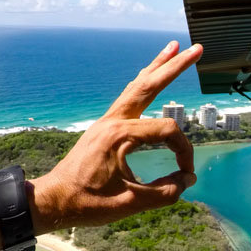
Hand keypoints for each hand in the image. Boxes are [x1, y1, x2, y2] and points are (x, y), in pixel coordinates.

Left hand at [29, 41, 202, 231]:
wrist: (53, 201)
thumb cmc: (88, 203)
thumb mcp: (131, 203)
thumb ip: (165, 191)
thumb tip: (188, 179)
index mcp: (120, 135)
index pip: (167, 132)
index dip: (184, 152)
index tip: (186, 174)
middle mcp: (113, 120)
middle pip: (150, 85)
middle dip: (175, 66)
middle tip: (197, 48)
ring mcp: (106, 121)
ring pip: (136, 86)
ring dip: (156, 66)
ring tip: (173, 47)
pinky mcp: (104, 127)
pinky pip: (127, 97)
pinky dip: (142, 83)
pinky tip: (149, 76)